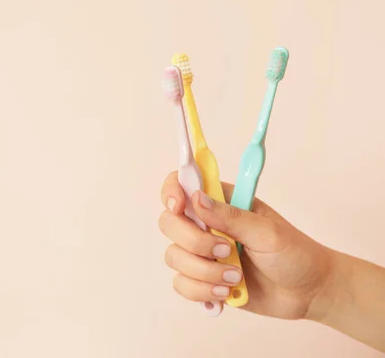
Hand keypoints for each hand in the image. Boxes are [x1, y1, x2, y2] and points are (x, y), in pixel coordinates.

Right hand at [158, 171, 332, 319]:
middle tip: (225, 251)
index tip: (180, 207)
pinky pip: (181, 284)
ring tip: (235, 278)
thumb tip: (196, 199)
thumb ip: (230, 216)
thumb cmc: (295, 254)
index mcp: (221, 202)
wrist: (308, 293)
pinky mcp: (202, 279)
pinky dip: (202, 291)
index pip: (181, 184)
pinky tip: (226, 293)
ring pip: (173, 257)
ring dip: (204, 272)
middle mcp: (205, 224)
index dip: (171, 192)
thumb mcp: (267, 232)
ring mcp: (202, 252)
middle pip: (169, 223)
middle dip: (194, 242)